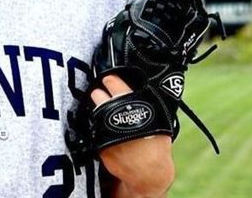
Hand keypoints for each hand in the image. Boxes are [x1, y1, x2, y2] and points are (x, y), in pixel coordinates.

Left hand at [91, 75, 174, 197]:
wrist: (149, 172)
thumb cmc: (156, 144)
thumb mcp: (157, 116)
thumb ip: (145, 101)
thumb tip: (136, 87)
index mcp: (130, 104)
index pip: (113, 82)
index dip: (110, 80)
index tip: (108, 79)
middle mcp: (114, 114)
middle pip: (97, 95)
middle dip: (99, 94)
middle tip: (103, 96)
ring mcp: (104, 130)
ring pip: (94, 112)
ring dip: (98, 111)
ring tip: (105, 113)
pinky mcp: (98, 144)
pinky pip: (96, 131)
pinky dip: (100, 130)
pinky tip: (108, 132)